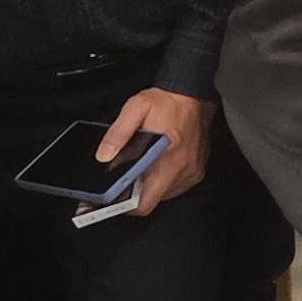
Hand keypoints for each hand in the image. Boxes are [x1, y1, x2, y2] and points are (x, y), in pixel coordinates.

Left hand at [93, 86, 212, 215]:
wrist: (194, 94)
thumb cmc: (167, 102)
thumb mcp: (136, 108)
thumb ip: (118, 133)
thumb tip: (104, 156)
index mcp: (167, 159)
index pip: (144, 201)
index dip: (125, 206)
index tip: (112, 202)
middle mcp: (182, 169)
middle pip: (152, 200)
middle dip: (135, 195)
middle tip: (124, 182)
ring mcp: (191, 172)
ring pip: (164, 194)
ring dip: (150, 186)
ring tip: (142, 169)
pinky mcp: (197, 170)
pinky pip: (175, 186)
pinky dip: (163, 180)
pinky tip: (157, 165)